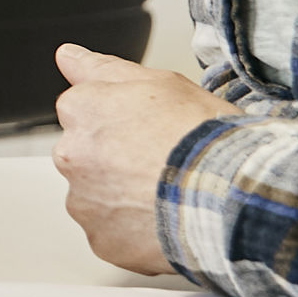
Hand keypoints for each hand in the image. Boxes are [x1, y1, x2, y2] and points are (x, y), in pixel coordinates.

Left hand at [50, 45, 231, 274]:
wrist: (230, 194)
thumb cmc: (202, 136)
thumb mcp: (161, 82)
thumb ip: (104, 69)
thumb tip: (67, 55)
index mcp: (83, 110)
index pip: (84, 110)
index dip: (122, 121)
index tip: (149, 129)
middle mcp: (72, 155)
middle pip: (87, 155)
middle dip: (116, 159)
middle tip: (163, 161)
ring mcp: (84, 202)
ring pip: (98, 197)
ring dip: (123, 197)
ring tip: (169, 193)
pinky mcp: (102, 241)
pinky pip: (113, 234)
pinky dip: (134, 231)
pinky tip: (166, 218)